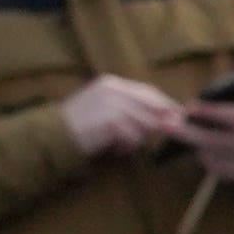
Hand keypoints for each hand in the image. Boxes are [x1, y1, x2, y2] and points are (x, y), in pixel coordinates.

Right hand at [56, 76, 180, 159]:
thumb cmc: (82, 125)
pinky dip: (127, 146)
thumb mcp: (106, 108)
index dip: (166, 104)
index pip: (148, 92)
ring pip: (145, 124)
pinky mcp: (110, 120)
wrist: (53, 135)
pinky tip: (116, 149)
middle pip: (152, 107)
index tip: (180, 115)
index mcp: (111, 84)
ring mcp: (111, 103)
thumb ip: (132, 108)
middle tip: (156, 134)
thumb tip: (167, 115)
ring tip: (120, 144)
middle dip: (158, 123)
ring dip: (137, 138)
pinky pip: (133, 136)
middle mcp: (112, 89)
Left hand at [171, 95, 233, 183]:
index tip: (190, 107)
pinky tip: (199, 145)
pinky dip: (202, 154)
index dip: (212, 112)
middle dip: (189, 132)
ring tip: (175, 128)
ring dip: (191, 140)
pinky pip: (211, 165)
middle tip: (165, 124)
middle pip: (217, 140)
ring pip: (210, 153)